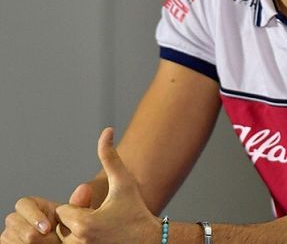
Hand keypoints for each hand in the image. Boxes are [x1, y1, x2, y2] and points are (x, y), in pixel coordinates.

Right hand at [1, 186, 89, 243]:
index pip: (23, 204)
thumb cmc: (68, 229)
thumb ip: (78, 205)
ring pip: (13, 239)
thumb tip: (85, 188)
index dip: (34, 216)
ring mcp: (9, 234)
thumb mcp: (75, 216)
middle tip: (54, 241)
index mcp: (31, 205)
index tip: (48, 228)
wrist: (63, 241)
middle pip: (16, 223)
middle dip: (37, 235)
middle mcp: (16, 219)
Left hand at [53, 128, 159, 243]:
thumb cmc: (136, 210)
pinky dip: (81, 243)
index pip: (63, 210)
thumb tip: (107, 130)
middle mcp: (78, 243)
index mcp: (84, 223)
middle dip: (77, 222)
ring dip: (77, 235)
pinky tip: (98, 240)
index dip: (79, 207)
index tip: (98, 210)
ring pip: (64, 240)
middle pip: (61, 227)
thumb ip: (110, 156)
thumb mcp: (124, 182)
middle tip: (101, 223)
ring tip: (99, 232)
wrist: (149, 241)